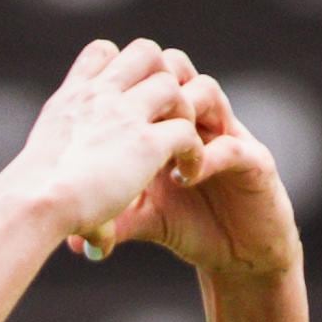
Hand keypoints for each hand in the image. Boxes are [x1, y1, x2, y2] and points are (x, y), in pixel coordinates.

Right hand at [0, 38, 208, 249]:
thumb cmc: (29, 200)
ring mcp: (125, 114)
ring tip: (181, 146)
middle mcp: (99, 96)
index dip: (122, 68)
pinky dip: (195, 152)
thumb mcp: (40, 176)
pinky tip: (186, 176)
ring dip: (184, 111)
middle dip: (163, 78)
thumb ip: (69, 193)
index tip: (127, 99)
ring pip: (173, 84)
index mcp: (72, 99)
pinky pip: (187, 131)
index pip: (102, 52)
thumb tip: (86, 243)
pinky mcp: (148, 142)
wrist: (33, 202)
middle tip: (167, 116)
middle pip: (145, 51)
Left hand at [79, 56, 302, 283]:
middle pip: (174, 68)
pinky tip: (183, 177)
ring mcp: (227, 135)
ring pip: (207, 91)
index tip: (96, 115)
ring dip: (180, 111)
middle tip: (131, 119)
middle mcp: (198, 119)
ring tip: (159, 146)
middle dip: (151, 85)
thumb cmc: (190, 225)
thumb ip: (112, 220)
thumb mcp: (143, 219)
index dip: (121, 86)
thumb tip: (67, 240)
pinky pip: (232, 145)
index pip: (143, 78)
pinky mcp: (254, 161)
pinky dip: (206, 156)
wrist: (238, 253)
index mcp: (168, 123)